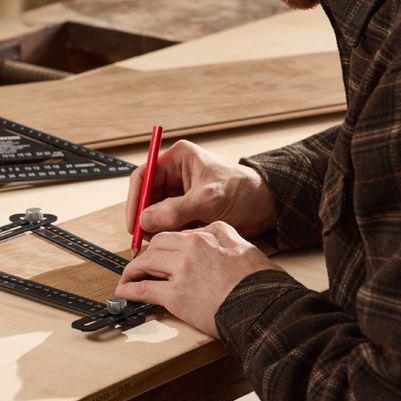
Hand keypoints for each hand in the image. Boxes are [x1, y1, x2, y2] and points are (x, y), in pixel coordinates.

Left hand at [115, 222, 278, 337]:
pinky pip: (144, 289)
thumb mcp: (242, 244)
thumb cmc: (258, 281)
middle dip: (145, 256)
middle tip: (140, 266)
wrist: (262, 306)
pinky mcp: (176, 296)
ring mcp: (181, 271)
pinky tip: (124, 292)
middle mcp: (189, 248)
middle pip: (155, 247)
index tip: (157, 254)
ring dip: (133, 271)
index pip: (173, 235)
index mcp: (205, 235)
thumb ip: (221, 234)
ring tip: (128, 278)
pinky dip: (130, 290)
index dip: (161, 246)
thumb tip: (207, 232)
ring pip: (146, 264)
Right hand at [124, 139, 275, 241]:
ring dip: (158, 226)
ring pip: (157, 211)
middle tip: (144, 238)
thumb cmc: (243, 191)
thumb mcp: (208, 199)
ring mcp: (182, 192)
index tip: (133, 222)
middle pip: (147, 196)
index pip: (144, 175)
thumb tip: (146, 220)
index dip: (135, 199)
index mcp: (179, 159)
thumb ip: (175, 210)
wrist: (267, 206)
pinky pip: (170, 221)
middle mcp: (177, 173)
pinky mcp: (189, 209)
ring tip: (165, 240)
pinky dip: (170, 232)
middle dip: (146, 217)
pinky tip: (178, 240)